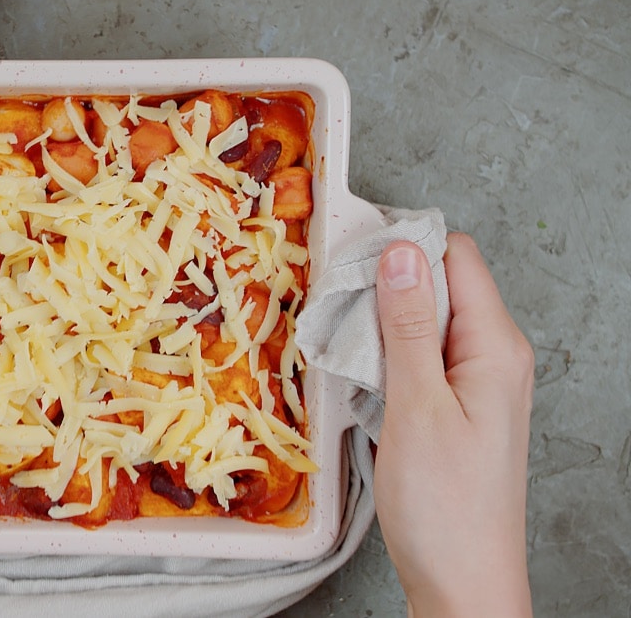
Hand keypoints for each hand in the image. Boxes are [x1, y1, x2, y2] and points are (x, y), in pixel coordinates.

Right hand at [373, 233, 533, 616]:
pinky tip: (360, 381)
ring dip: (379, 328)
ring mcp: (474, 383)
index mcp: (495, 347)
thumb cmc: (445, 507)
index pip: (456, 258)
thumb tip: (401, 251)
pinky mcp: (454, 408)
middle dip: (384, 289)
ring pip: (422, 324)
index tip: (351, 262)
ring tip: (344, 351)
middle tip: (337, 313)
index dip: (404, 250)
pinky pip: (418, 360)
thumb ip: (406, 326)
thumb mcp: (417, 407)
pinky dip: (384, 361)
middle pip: (438, 286)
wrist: (462, 583)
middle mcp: (492, 357)